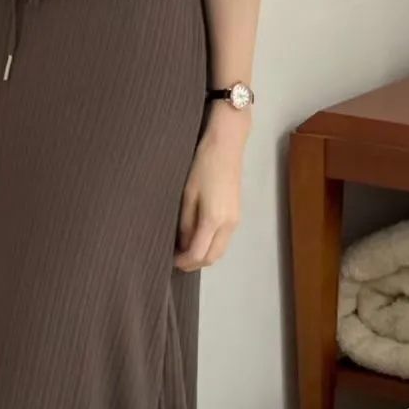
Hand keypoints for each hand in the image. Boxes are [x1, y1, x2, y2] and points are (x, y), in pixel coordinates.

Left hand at [174, 110, 247, 271]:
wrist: (226, 145)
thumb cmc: (202, 166)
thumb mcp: (187, 195)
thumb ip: (185, 222)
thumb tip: (183, 243)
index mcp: (214, 220)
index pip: (199, 253)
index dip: (184, 262)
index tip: (170, 261)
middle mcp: (229, 225)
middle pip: (213, 257)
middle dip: (195, 263)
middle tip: (177, 261)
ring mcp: (236, 220)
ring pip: (220, 249)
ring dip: (204, 255)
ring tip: (185, 251)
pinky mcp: (237, 214)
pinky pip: (224, 239)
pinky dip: (211, 245)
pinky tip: (198, 238)